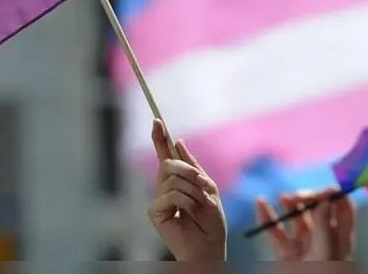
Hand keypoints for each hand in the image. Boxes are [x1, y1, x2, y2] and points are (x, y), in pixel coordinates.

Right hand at [148, 119, 226, 260]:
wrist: (210, 248)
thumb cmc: (212, 223)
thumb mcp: (209, 189)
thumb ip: (193, 167)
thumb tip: (178, 142)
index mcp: (178, 180)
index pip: (165, 155)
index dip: (160, 137)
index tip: (156, 120)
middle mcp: (164, 187)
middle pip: (168, 164)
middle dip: (189, 170)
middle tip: (204, 184)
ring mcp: (159, 199)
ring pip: (173, 179)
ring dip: (194, 191)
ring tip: (201, 207)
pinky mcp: (155, 212)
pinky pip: (173, 195)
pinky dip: (188, 203)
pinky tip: (190, 214)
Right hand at [255, 189, 355, 260]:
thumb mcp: (326, 253)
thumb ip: (323, 227)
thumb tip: (324, 199)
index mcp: (340, 239)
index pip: (342, 209)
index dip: (334, 196)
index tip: (323, 190)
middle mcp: (323, 239)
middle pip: (318, 209)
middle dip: (308, 198)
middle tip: (298, 197)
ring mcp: (303, 246)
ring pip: (295, 218)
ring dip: (289, 203)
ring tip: (283, 197)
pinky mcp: (285, 253)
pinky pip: (275, 232)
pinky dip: (267, 217)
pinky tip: (260, 203)